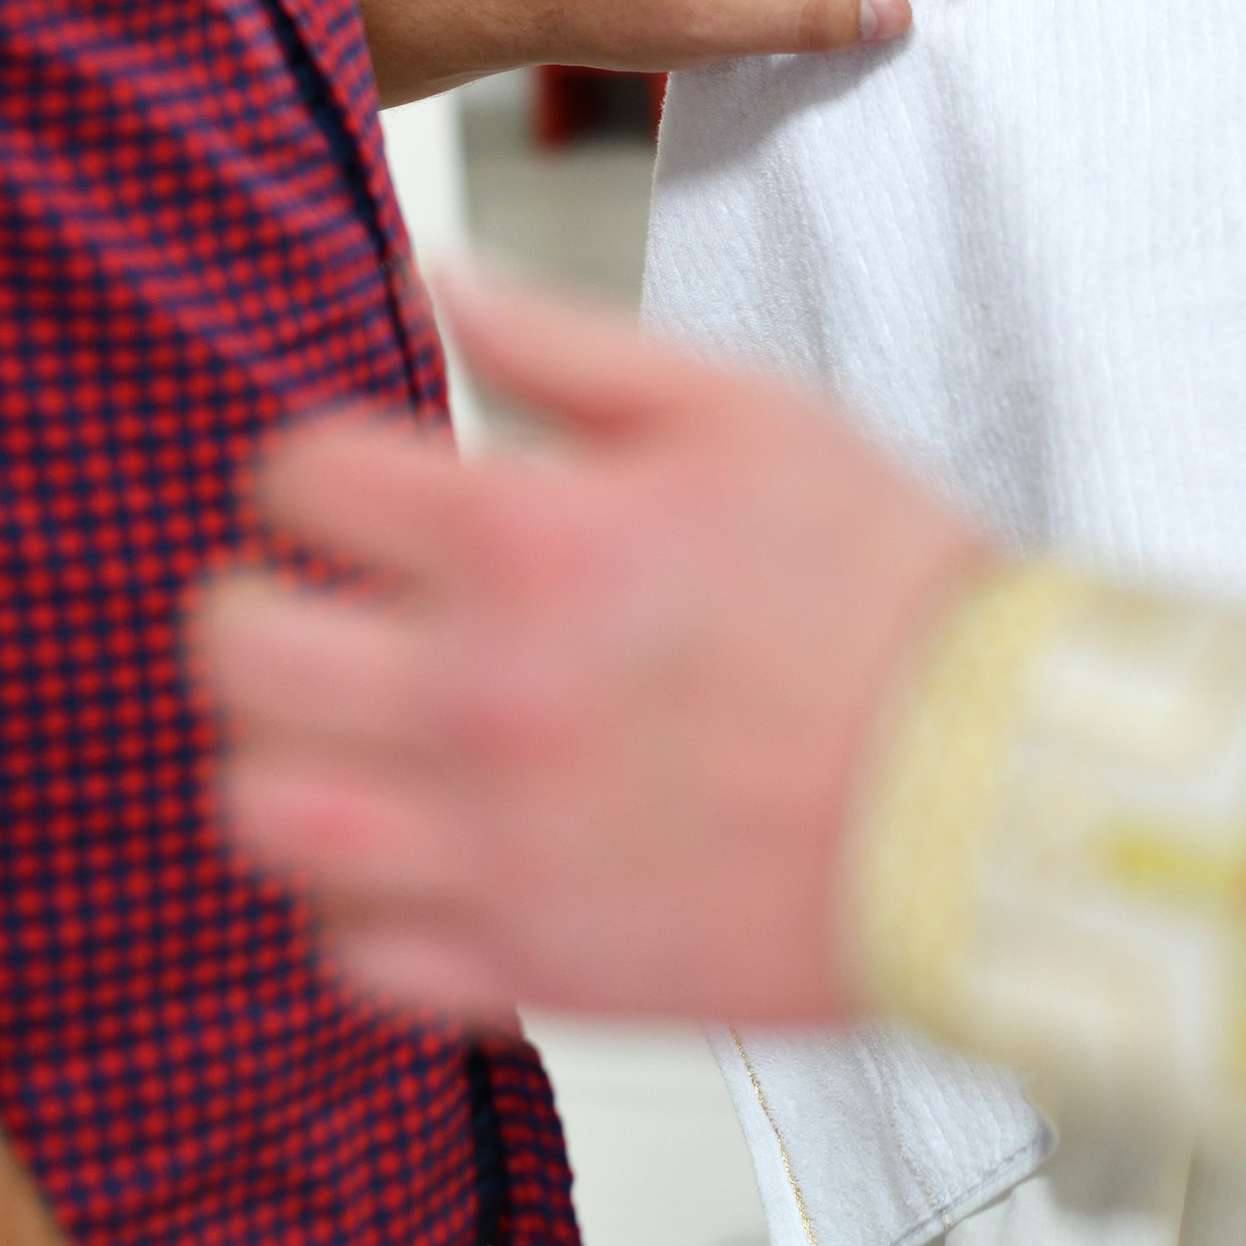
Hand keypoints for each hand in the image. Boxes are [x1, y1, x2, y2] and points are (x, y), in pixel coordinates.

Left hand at [198, 268, 997, 1027]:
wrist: (1008, 789)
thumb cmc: (892, 595)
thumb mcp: (748, 409)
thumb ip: (565, 343)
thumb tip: (435, 279)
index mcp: (532, 540)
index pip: (299, 478)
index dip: (320, 469)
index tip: (364, 491)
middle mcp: (485, 695)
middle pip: (237, 649)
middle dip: (257, 605)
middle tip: (321, 606)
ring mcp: (498, 846)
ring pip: (262, 810)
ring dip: (284, 759)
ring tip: (355, 736)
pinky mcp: (534, 966)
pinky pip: (353, 951)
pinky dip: (362, 901)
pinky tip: (426, 849)